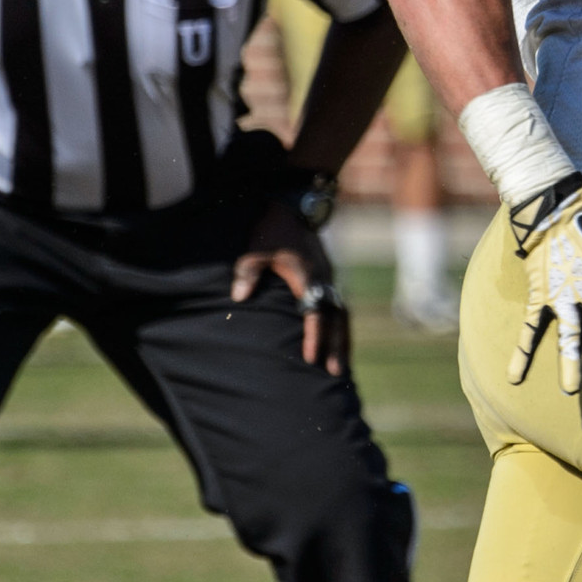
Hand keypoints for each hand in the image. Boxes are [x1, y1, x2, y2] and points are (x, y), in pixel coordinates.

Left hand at [232, 197, 348, 375]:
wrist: (293, 207)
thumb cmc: (271, 231)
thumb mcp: (255, 248)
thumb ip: (248, 272)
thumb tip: (239, 297)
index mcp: (308, 276)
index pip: (315, 312)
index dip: (314, 336)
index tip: (310, 358)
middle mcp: (324, 280)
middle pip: (336, 319)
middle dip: (335, 347)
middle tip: (333, 374)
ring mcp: (330, 280)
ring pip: (342, 316)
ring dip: (341, 342)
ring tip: (339, 369)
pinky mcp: (329, 280)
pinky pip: (339, 309)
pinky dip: (340, 330)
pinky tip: (337, 346)